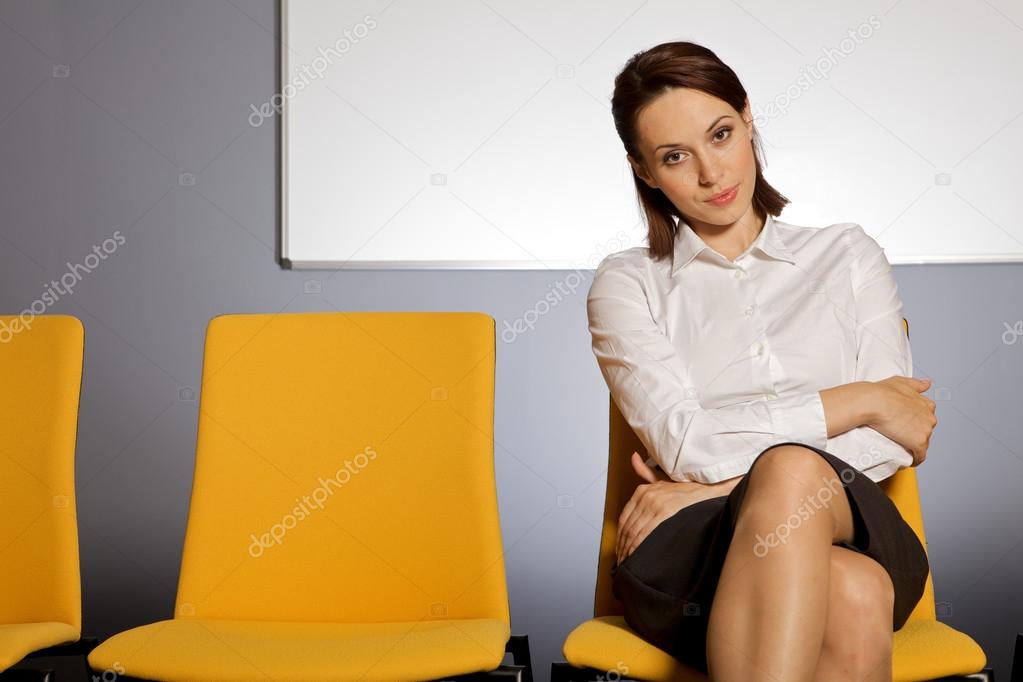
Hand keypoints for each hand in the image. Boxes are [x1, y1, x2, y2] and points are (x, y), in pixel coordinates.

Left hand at [616, 452, 739, 564]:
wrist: (710, 489)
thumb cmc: (687, 488)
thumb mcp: (663, 478)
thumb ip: (645, 472)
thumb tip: (633, 457)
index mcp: (643, 490)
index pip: (624, 518)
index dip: (620, 537)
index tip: (620, 549)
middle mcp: (646, 495)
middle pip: (627, 527)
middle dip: (622, 547)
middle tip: (622, 562)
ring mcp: (654, 503)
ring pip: (634, 532)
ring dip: (628, 550)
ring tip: (628, 564)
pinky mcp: (664, 512)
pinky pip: (645, 534)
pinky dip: (638, 548)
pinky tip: (637, 558)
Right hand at [867, 376, 935, 465]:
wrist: (872, 402)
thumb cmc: (882, 392)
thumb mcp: (901, 382)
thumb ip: (916, 384)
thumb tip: (927, 384)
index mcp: (926, 404)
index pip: (926, 417)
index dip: (916, 422)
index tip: (906, 425)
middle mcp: (930, 417)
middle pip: (926, 430)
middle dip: (915, 434)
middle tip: (899, 435)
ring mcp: (925, 431)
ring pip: (923, 443)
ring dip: (914, 446)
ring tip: (900, 447)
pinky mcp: (918, 443)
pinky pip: (920, 456)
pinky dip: (915, 459)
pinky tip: (908, 460)